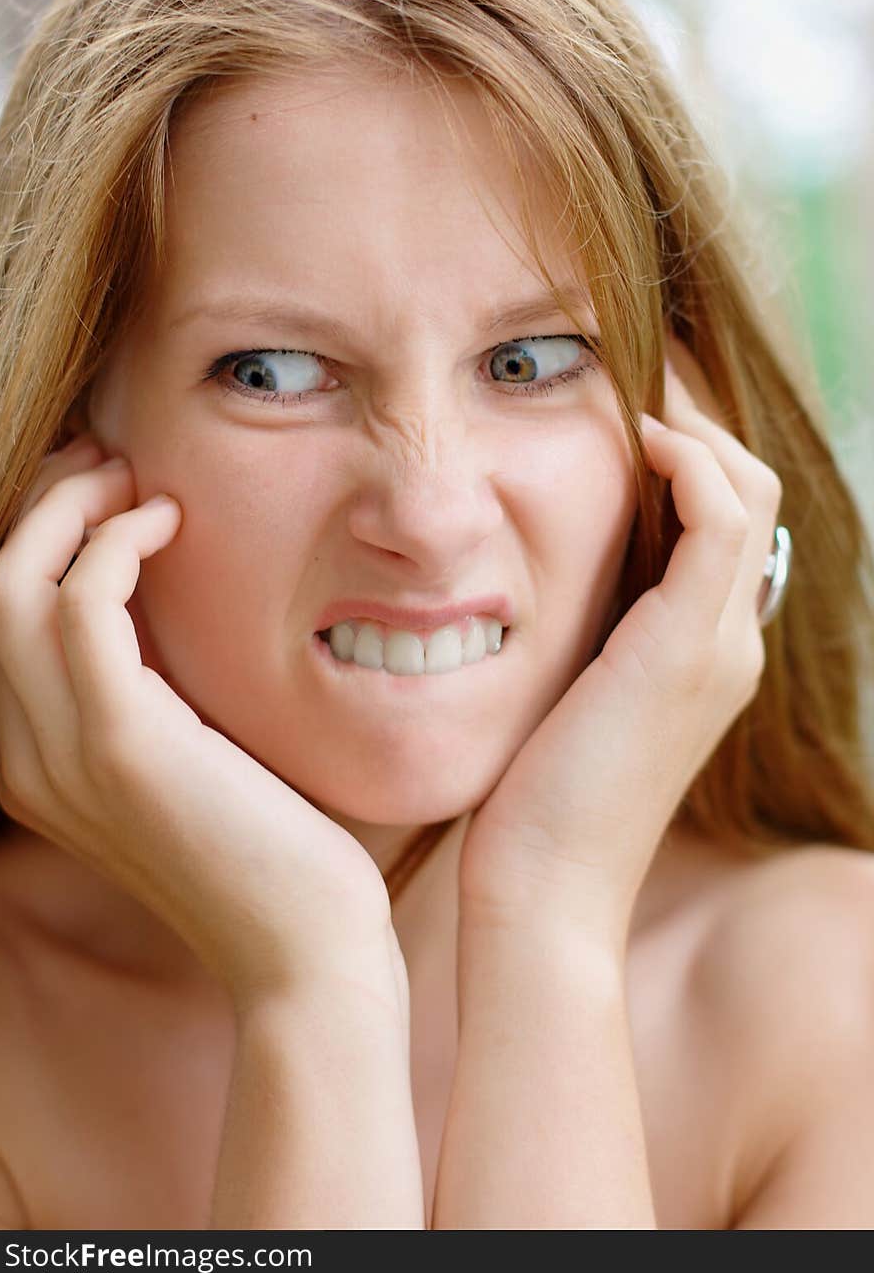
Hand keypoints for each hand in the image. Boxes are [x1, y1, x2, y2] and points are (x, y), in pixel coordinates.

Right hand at [0, 435, 396, 1007]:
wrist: (301, 945)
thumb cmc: (265, 847)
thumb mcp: (183, 758)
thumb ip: (146, 693)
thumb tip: (155, 598)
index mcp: (32, 764)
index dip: (39, 537)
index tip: (102, 492)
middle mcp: (23, 761)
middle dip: (45, 506)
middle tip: (114, 464)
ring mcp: (62, 757)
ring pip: (14, 583)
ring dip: (74, 508)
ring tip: (139, 481)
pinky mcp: (122, 746)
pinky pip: (82, 603)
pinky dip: (116, 543)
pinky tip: (170, 524)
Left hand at [457, 335, 782, 950]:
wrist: (542, 894)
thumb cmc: (528, 806)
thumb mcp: (554, 703)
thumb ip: (568, 639)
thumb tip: (524, 584)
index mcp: (700, 653)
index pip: (722, 522)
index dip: (684, 454)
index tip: (617, 408)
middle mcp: (728, 643)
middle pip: (748, 492)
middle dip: (694, 422)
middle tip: (625, 378)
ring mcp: (718, 645)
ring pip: (747, 491)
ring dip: (692, 426)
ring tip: (624, 392)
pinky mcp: (687, 647)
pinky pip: (719, 517)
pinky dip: (687, 462)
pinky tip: (632, 437)